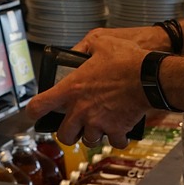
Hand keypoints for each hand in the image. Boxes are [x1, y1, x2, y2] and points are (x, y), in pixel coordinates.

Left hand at [24, 27, 155, 148]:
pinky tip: (119, 130)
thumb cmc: (126, 59)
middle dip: (68, 133)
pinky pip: (114, 142)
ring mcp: (98, 123)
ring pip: (88, 141)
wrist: (149, 76)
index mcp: (71, 89)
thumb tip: (78, 50)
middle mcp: (81, 110)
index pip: (40, 105)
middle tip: (74, 126)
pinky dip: (116, 139)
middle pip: (64, 135)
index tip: (35, 113)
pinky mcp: (116, 130)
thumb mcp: (101, 42)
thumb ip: (85, 46)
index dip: (34, 111)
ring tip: (99, 126)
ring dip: (92, 136)